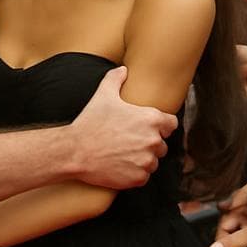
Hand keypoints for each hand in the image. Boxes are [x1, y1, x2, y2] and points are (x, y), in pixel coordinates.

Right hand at [71, 66, 176, 188]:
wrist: (74, 151)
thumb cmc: (90, 122)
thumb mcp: (103, 95)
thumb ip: (115, 79)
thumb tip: (122, 69)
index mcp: (151, 119)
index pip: (171, 125)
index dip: (161, 126)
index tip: (148, 129)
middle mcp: (153, 141)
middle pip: (162, 145)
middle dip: (149, 145)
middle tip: (129, 143)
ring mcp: (146, 161)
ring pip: (153, 162)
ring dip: (142, 160)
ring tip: (123, 155)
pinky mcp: (138, 178)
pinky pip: (143, 177)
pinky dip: (134, 174)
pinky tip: (120, 166)